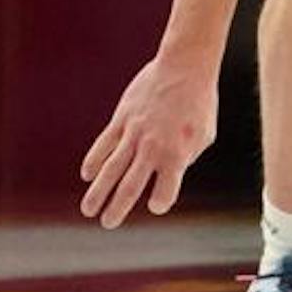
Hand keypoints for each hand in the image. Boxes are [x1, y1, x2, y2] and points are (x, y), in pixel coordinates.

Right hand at [80, 56, 217, 227]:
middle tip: (108, 224)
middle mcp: (153, 148)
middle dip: (118, 208)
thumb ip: (188, 156)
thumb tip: (171, 170)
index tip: (156, 205)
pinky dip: (93, 161)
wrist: (184, 68)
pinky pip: (103, 145)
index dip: (160, 201)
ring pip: (110, 170)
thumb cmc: (200, 102)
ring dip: (98, 192)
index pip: (165, 191)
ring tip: (88, 210)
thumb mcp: (205, 134)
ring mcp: (134, 134)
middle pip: (130, 186)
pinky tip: (87, 175)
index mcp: (177, 155)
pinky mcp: (121, 119)